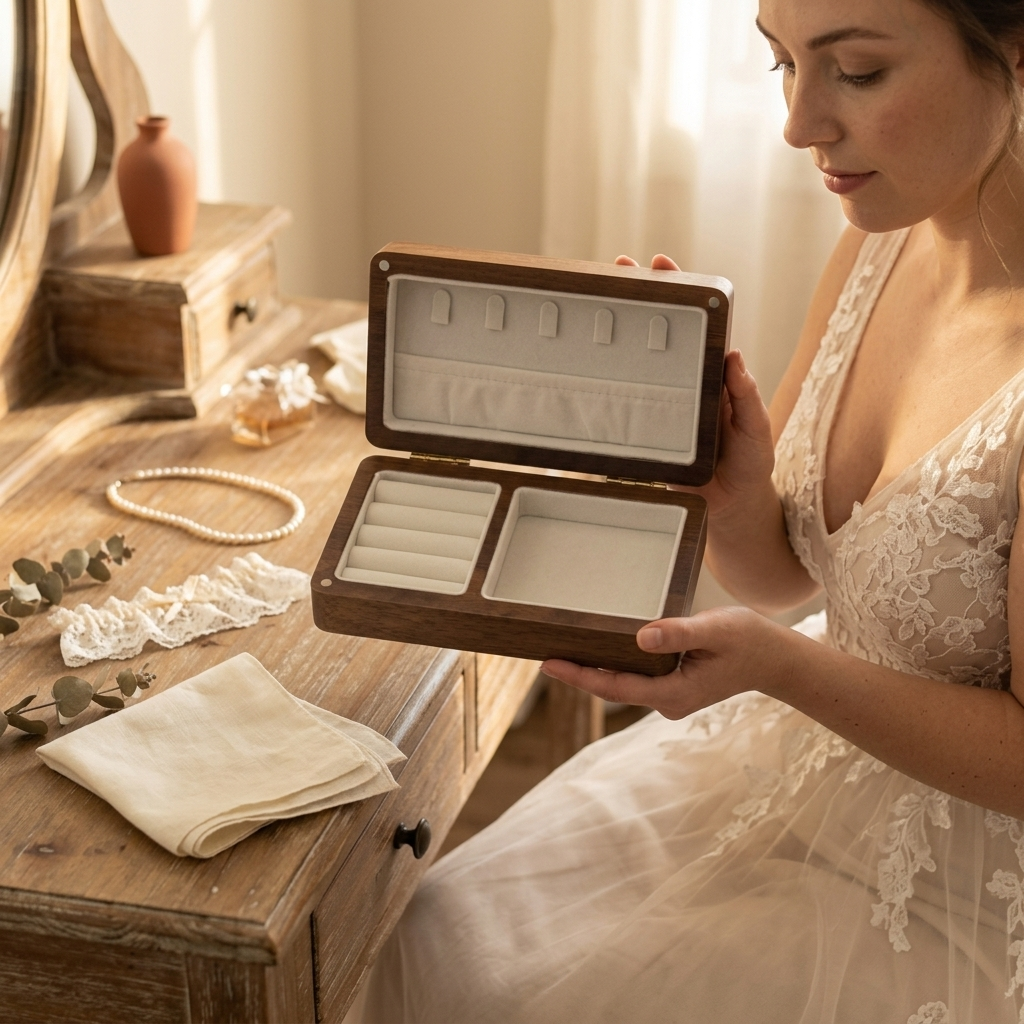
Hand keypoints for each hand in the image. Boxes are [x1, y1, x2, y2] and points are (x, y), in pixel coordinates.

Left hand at [541, 606, 796, 719]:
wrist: (777, 659)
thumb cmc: (749, 641)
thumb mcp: (716, 630)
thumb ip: (679, 633)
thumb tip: (641, 637)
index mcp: (671, 694)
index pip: (614, 686)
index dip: (579, 675)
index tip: (548, 663)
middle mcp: (666, 701)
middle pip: (612, 688)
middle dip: (578, 673)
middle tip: (541, 651)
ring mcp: (669, 696)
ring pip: (622, 683)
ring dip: (594, 668)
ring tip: (560, 647)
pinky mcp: (673, 686)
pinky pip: (635, 677)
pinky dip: (614, 664)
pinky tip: (598, 646)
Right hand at [614, 254, 776, 521]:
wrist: (733, 510)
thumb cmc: (750, 465)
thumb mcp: (756, 429)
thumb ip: (746, 396)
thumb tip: (734, 356)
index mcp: (710, 375)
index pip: (693, 325)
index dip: (678, 292)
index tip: (660, 263)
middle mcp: (680, 385)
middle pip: (657, 336)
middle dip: (637, 299)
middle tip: (617, 269)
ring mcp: (659, 408)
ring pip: (634, 366)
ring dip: (616, 338)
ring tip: (597, 306)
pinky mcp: (644, 436)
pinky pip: (622, 410)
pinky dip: (603, 391)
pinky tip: (586, 373)